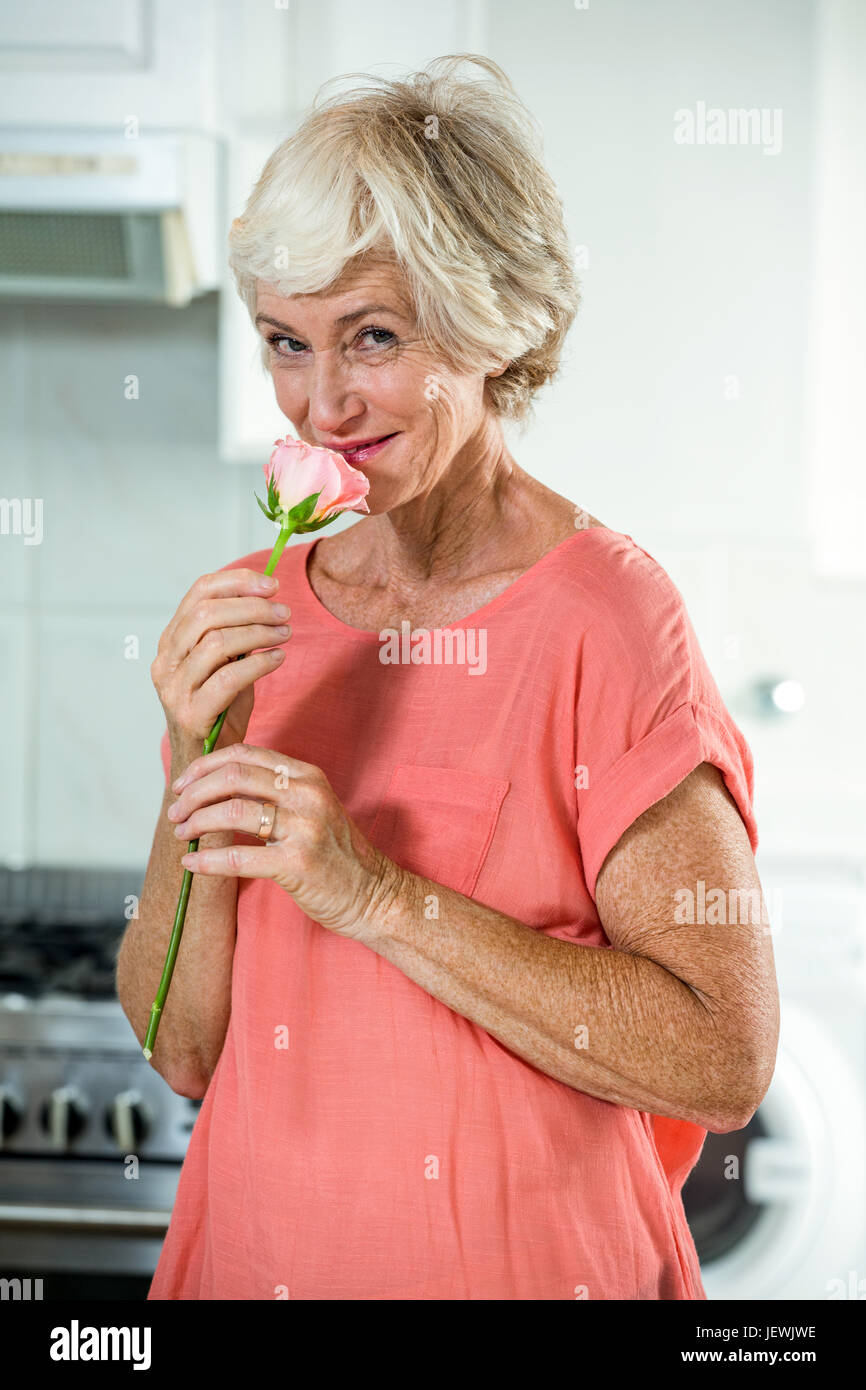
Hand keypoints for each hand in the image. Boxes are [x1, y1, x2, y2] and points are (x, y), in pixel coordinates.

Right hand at [151, 569, 293, 763]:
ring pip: (216, 643)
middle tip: (285, 614)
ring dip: (259, 633)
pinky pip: (228, 678)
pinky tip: (278, 660)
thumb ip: (236, 635)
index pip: (199, 593)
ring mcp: (173, 689)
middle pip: (206, 614)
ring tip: (286, 634)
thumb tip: (267, 600)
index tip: (272, 585)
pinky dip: (259, 664)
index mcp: (171, 641)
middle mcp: (165, 661)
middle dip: (252, 608)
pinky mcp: (190, 714)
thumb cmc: (220, 712)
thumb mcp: (225, 665)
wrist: (205, 767)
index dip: (237, 583)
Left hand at [167, 742, 405, 942]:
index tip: (183, 783)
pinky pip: (238, 856)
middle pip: (234, 777)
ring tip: (181, 834)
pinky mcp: (298, 863)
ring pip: (233, 812)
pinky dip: (206, 859)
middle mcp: (307, 794)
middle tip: (175, 811)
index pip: (245, 755)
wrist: (374, 895)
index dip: (206, 765)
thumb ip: (273, 793)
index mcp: (307, 776)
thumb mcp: (311, 809)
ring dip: (196, 822)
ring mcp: (305, 828)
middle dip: (194, 793)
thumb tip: (216, 786)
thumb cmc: (334, 855)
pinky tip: (190, 863)